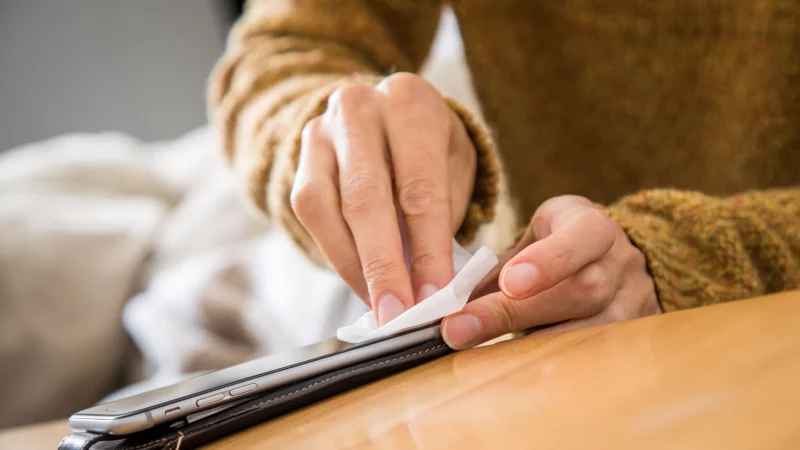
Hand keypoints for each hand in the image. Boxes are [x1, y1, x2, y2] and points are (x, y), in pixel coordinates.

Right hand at [290, 73, 476, 324]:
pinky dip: (337, 255)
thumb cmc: (427, 150)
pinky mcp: (298, 158)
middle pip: (367, 197)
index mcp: (410, 102)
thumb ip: (443, 217)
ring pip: (327, 208)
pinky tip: (361, 281)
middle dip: (383, 265)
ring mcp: (321, 131)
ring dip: (354, 266)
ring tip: (380, 307)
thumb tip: (431, 288)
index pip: (420, 187)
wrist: (380, 115)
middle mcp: (359, 108)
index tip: (434, 298)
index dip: (428, 249)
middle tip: (398, 316)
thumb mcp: (453, 167)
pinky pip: (309, 214)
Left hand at [442, 195, 660, 348]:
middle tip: (458, 330)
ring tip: (477, 359)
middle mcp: (620, 263)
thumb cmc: (558, 246)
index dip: (549, 260)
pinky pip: (595, 360)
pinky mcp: (631, 336)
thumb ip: (498, 267)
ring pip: (592, 331)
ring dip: (530, 348)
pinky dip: (552, 368)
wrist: (612, 260)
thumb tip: (444, 302)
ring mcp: (633, 302)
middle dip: (515, 313)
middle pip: (582, 290)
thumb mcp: (532, 239)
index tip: (508, 282)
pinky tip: (513, 375)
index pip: (584, 234)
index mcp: (593, 226)